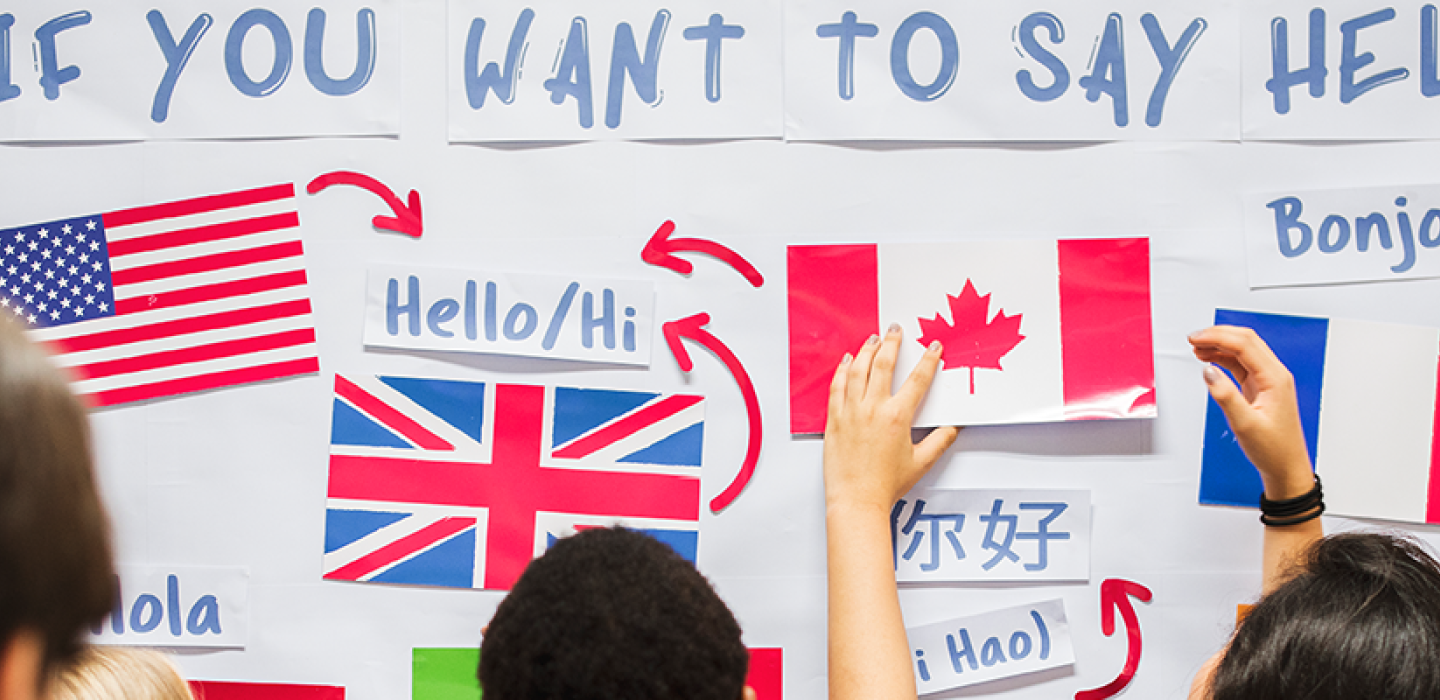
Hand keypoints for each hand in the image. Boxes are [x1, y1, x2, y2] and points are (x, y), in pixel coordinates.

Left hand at [823, 324, 959, 514]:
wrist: (857, 500)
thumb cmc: (885, 485)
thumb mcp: (921, 462)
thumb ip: (940, 440)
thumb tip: (953, 427)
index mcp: (897, 417)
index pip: (917, 380)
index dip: (928, 361)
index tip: (933, 348)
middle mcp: (872, 409)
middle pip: (884, 364)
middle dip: (892, 343)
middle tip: (896, 330)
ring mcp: (850, 411)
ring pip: (858, 370)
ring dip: (867, 351)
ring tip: (873, 339)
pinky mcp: (834, 418)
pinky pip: (836, 386)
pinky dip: (842, 370)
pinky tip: (847, 361)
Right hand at [1188, 325, 1313, 498]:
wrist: (1286, 466)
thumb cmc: (1273, 449)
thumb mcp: (1245, 425)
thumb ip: (1225, 396)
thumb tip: (1208, 372)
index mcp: (1275, 379)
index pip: (1244, 345)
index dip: (1217, 337)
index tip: (1195, 338)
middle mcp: (1274, 375)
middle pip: (1246, 340)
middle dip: (1218, 335)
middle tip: (1193, 338)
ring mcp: (1268, 380)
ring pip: (1243, 350)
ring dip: (1220, 345)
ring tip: (1197, 348)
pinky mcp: (1260, 387)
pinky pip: (1241, 364)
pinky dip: (1223, 357)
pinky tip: (1210, 359)